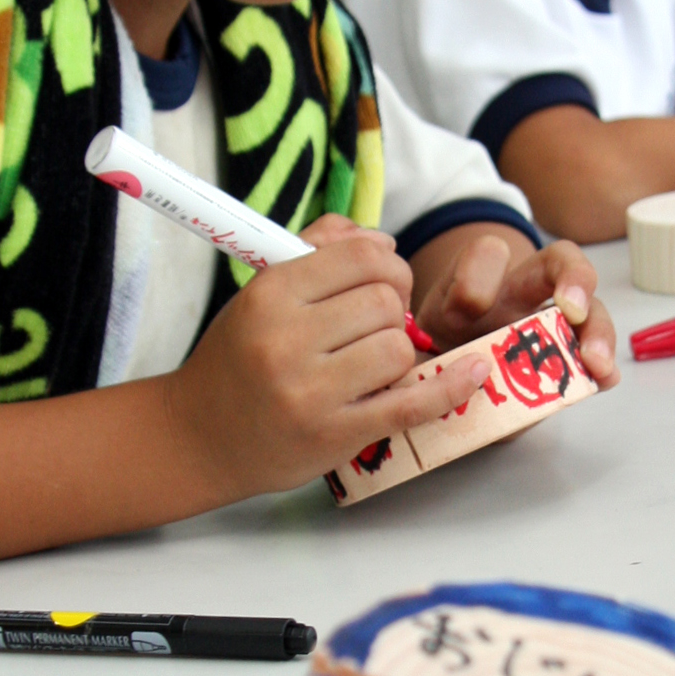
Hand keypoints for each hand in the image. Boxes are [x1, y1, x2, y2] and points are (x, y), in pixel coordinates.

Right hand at [161, 215, 493, 496]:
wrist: (198, 437)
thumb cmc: (238, 358)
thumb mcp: (261, 292)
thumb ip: (316, 249)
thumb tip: (378, 238)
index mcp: (270, 294)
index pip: (363, 257)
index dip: (387, 265)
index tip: (382, 283)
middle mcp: (288, 340)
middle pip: (385, 302)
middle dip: (394, 309)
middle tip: (377, 326)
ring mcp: (312, 392)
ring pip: (398, 348)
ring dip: (397, 353)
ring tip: (370, 364)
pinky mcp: (335, 434)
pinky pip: (411, 403)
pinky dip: (451, 387)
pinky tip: (476, 372)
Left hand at [413, 228, 618, 389]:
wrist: (446, 378)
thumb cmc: (429, 356)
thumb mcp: (414, 351)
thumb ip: (418, 362)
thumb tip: (421, 382)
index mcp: (474, 282)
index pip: (485, 255)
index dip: (478, 276)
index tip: (467, 310)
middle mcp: (519, 292)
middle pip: (557, 262)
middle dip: (572, 278)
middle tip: (573, 309)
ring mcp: (550, 321)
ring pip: (588, 307)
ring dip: (596, 331)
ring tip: (597, 365)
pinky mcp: (566, 355)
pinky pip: (592, 351)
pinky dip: (602, 366)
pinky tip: (604, 381)